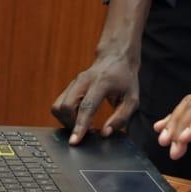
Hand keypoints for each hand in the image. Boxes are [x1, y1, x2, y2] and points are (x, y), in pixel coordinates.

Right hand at [51, 0, 151, 144]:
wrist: (118, 52)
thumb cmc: (127, 76)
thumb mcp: (133, 97)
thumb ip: (121, 117)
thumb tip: (106, 133)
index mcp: (101, 83)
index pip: (86, 107)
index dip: (80, 125)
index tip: (76, 140)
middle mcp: (83, 81)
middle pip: (63, 106)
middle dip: (69, 123)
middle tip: (82, 131)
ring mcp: (74, 81)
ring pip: (57, 104)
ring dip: (66, 119)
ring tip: (81, 125)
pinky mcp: (70, 83)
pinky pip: (60, 101)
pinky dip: (65, 113)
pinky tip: (79, 118)